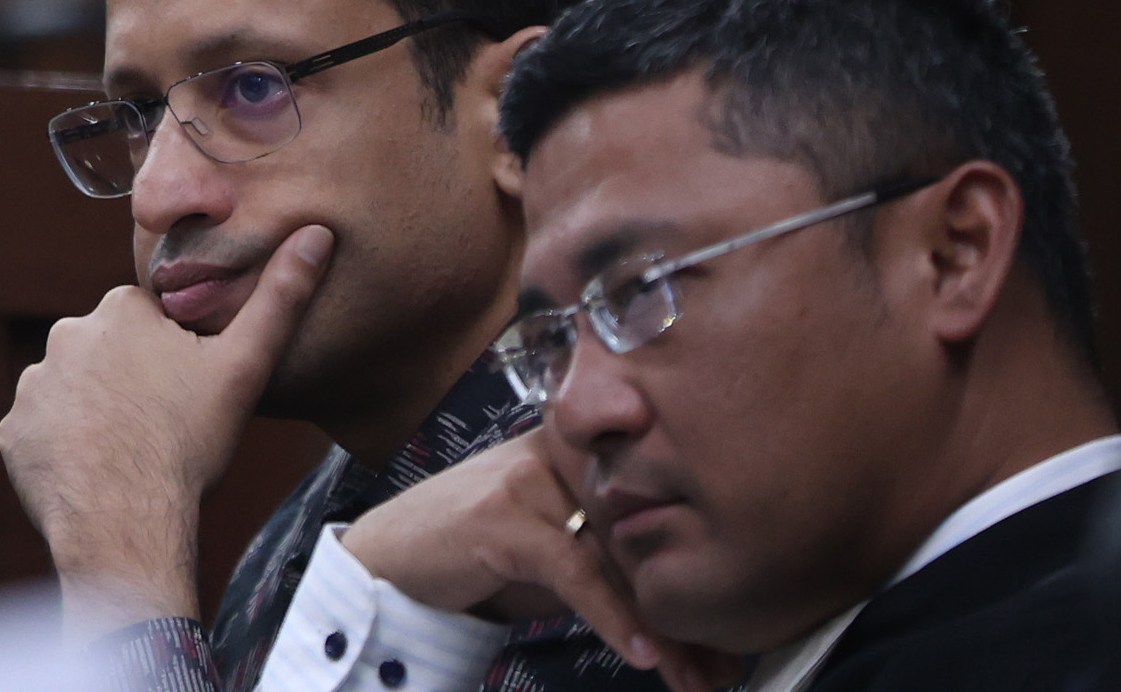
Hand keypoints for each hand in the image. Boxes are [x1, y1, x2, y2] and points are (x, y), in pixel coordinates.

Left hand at [0, 224, 331, 637]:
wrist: (126, 518)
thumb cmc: (188, 442)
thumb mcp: (244, 367)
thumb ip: (281, 298)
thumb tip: (316, 233)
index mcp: (119, 310)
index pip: (150, 325)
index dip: (175, 361)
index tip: (189, 396)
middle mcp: (65, 335)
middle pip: (110, 357)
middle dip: (133, 383)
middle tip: (164, 428)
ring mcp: (33, 385)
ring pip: (76, 393)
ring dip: (97, 415)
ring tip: (131, 453)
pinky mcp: (13, 433)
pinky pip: (44, 433)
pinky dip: (66, 449)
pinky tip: (95, 472)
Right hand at [335, 432, 733, 691]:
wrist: (388, 558)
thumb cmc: (475, 555)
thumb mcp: (556, 557)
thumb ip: (611, 565)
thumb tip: (688, 619)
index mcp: (581, 452)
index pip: (658, 513)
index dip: (698, 577)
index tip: (732, 635)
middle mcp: (560, 454)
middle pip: (645, 536)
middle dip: (689, 611)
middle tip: (724, 666)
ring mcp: (528, 479)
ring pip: (617, 557)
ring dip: (663, 627)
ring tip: (695, 675)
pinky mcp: (500, 515)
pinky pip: (574, 569)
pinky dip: (613, 616)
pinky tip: (642, 653)